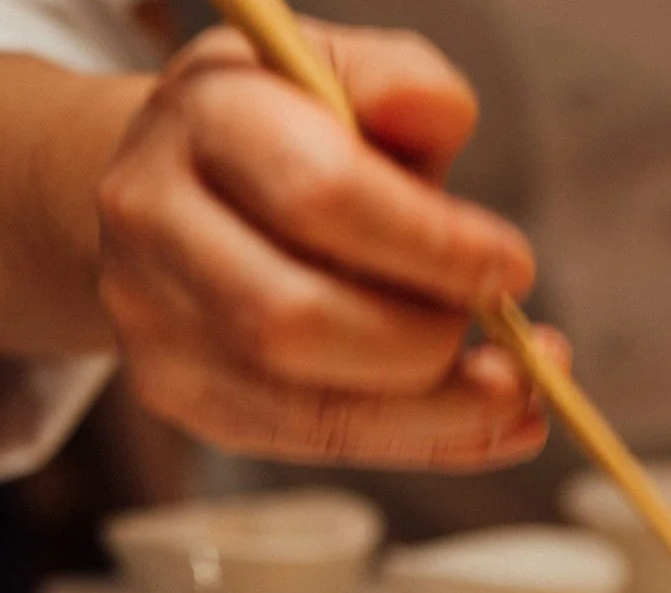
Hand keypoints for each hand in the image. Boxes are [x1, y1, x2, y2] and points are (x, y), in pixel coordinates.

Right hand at [96, 22, 561, 467]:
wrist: (173, 182)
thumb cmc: (285, 127)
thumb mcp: (339, 71)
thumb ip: (400, 82)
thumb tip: (442, 114)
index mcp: (204, 117)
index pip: (318, 193)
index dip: (432, 244)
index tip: (513, 267)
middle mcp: (155, 221)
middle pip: (294, 319)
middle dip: (425, 340)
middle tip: (499, 325)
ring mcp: (156, 322)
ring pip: (306, 406)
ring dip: (438, 411)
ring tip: (516, 388)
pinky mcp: (184, 396)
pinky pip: (314, 443)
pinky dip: (422, 441)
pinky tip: (490, 422)